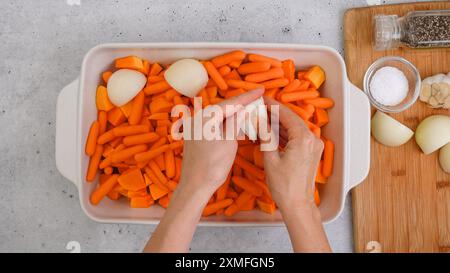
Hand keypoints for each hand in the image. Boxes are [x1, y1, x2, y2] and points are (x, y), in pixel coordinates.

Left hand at [178, 88, 264, 198]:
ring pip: (217, 116)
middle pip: (222, 107)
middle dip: (240, 103)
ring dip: (232, 113)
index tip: (261, 90)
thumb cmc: (214, 166)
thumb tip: (243, 108)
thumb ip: (235, 122)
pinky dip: (224, 122)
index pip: (230, 103)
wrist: (195, 186)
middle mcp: (196, 118)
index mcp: (205, 117)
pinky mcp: (194, 136)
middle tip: (256, 98)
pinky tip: (234, 123)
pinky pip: (211, 124)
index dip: (247, 97)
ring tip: (249, 109)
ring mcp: (193, 127)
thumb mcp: (229, 142)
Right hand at [262, 97, 323, 212]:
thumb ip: (266, 135)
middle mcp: (312, 139)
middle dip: (275, 114)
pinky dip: (284, 135)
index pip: (287, 115)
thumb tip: (258, 119)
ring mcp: (313, 146)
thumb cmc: (284, 185)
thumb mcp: (270, 157)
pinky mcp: (311, 152)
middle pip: (291, 120)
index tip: (262, 99)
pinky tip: (271, 133)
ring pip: (294, 129)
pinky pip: (296, 138)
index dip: (273, 106)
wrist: (297, 204)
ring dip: (279, 125)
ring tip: (262, 120)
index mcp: (304, 138)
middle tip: (259, 109)